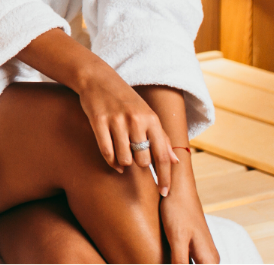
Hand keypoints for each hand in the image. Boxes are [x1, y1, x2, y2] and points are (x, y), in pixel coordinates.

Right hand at [74, 64, 177, 195]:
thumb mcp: (147, 115)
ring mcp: (116, 121)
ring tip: (123, 155)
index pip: (163, 155)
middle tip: (134, 156)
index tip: (165, 193)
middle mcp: (136, 120)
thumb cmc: (125, 100)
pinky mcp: (99, 121)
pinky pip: (107, 152)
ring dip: (123, 163)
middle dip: (139, 164)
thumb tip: (175, 161)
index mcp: (151, 119)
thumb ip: (162, 138)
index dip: (165, 177)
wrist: (98, 79)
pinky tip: (114, 161)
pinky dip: (111, 161)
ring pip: (124, 160)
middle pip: (142, 161)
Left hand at [159, 156, 218, 264]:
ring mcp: (204, 253)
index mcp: (209, 260)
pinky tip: (173, 264)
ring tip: (167, 263)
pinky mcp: (195, 248)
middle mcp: (210, 259)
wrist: (179, 190)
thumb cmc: (178, 211)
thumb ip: (180, 263)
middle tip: (168, 263)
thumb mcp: (177, 239)